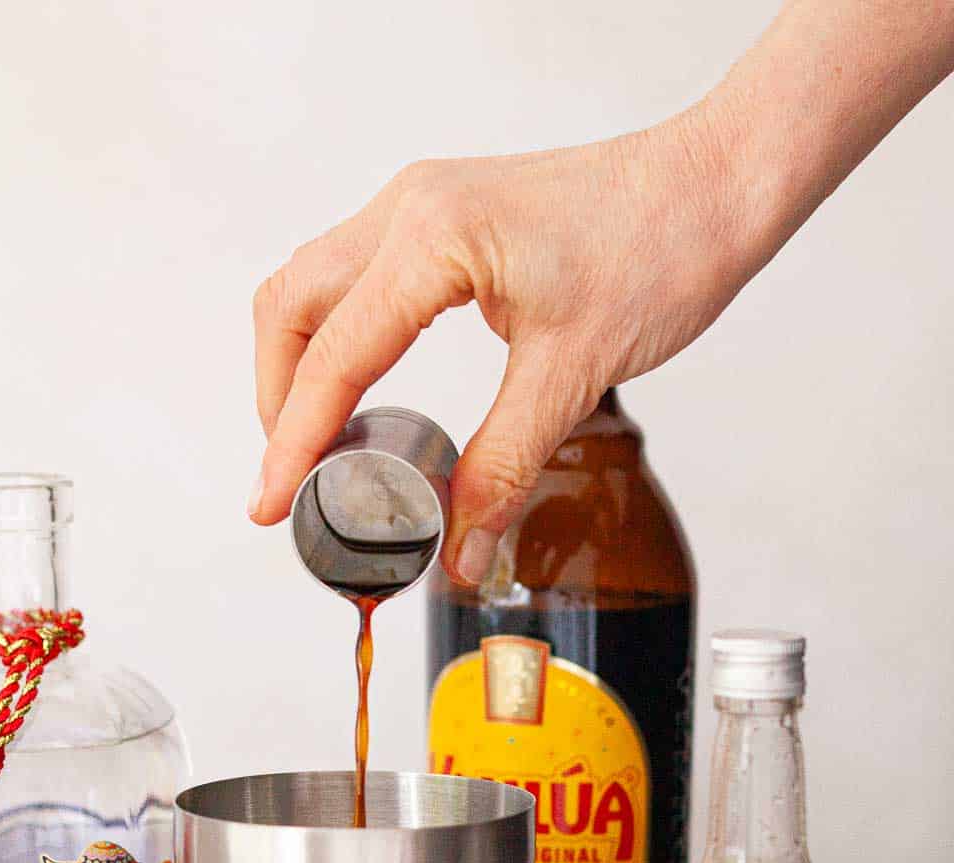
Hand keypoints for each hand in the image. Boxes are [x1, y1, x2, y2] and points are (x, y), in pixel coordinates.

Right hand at [249, 103, 749, 584]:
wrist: (716, 185)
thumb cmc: (661, 250)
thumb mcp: (572, 375)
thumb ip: (502, 468)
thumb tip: (457, 555)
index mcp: (433, 240)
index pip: (333, 357)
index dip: (293, 443)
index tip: (269, 506)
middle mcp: (410, 210)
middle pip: (290, 310)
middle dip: (277, 401)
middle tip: (295, 480)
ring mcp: (421, 206)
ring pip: (312, 286)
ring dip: (298, 365)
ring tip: (316, 444)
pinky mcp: (443, 218)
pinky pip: (353, 277)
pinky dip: (334, 336)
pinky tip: (359, 389)